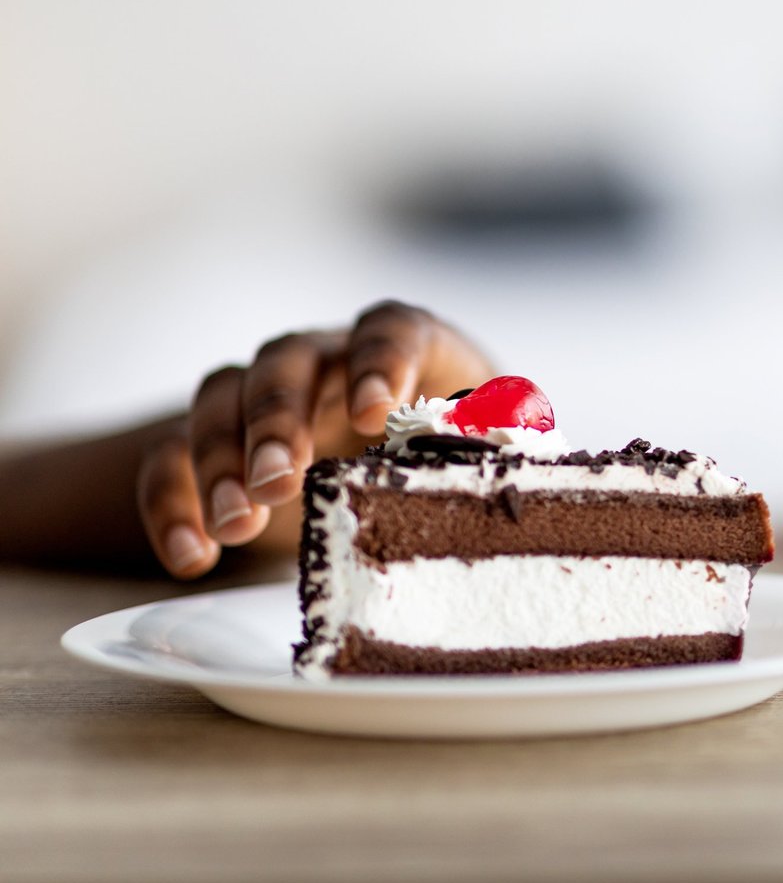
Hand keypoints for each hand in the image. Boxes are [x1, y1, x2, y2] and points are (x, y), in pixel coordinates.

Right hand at [138, 300, 493, 577]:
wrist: (395, 478)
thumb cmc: (454, 454)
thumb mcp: (483, 451)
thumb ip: (495, 447)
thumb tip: (514, 463)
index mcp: (406, 348)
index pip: (391, 326)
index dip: (380, 360)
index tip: (374, 413)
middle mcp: (328, 358)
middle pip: (287, 360)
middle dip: (277, 418)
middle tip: (280, 482)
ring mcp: (265, 397)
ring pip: (219, 397)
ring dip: (220, 460)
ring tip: (238, 525)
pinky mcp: (217, 446)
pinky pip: (169, 458)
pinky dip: (172, 503)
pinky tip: (193, 556)